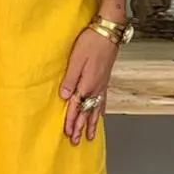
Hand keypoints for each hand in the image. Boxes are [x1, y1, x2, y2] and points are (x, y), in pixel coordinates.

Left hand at [59, 28, 116, 144]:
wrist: (109, 32)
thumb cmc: (91, 42)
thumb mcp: (75, 60)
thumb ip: (69, 80)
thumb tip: (64, 97)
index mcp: (86, 84)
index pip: (76, 107)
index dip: (71, 121)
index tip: (67, 134)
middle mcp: (95, 88)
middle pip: (86, 112)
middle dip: (80, 127)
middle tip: (76, 141)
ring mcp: (102, 85)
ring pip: (96, 109)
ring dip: (91, 123)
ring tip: (90, 136)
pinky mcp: (105, 79)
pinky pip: (103, 101)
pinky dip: (101, 111)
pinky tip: (100, 116)